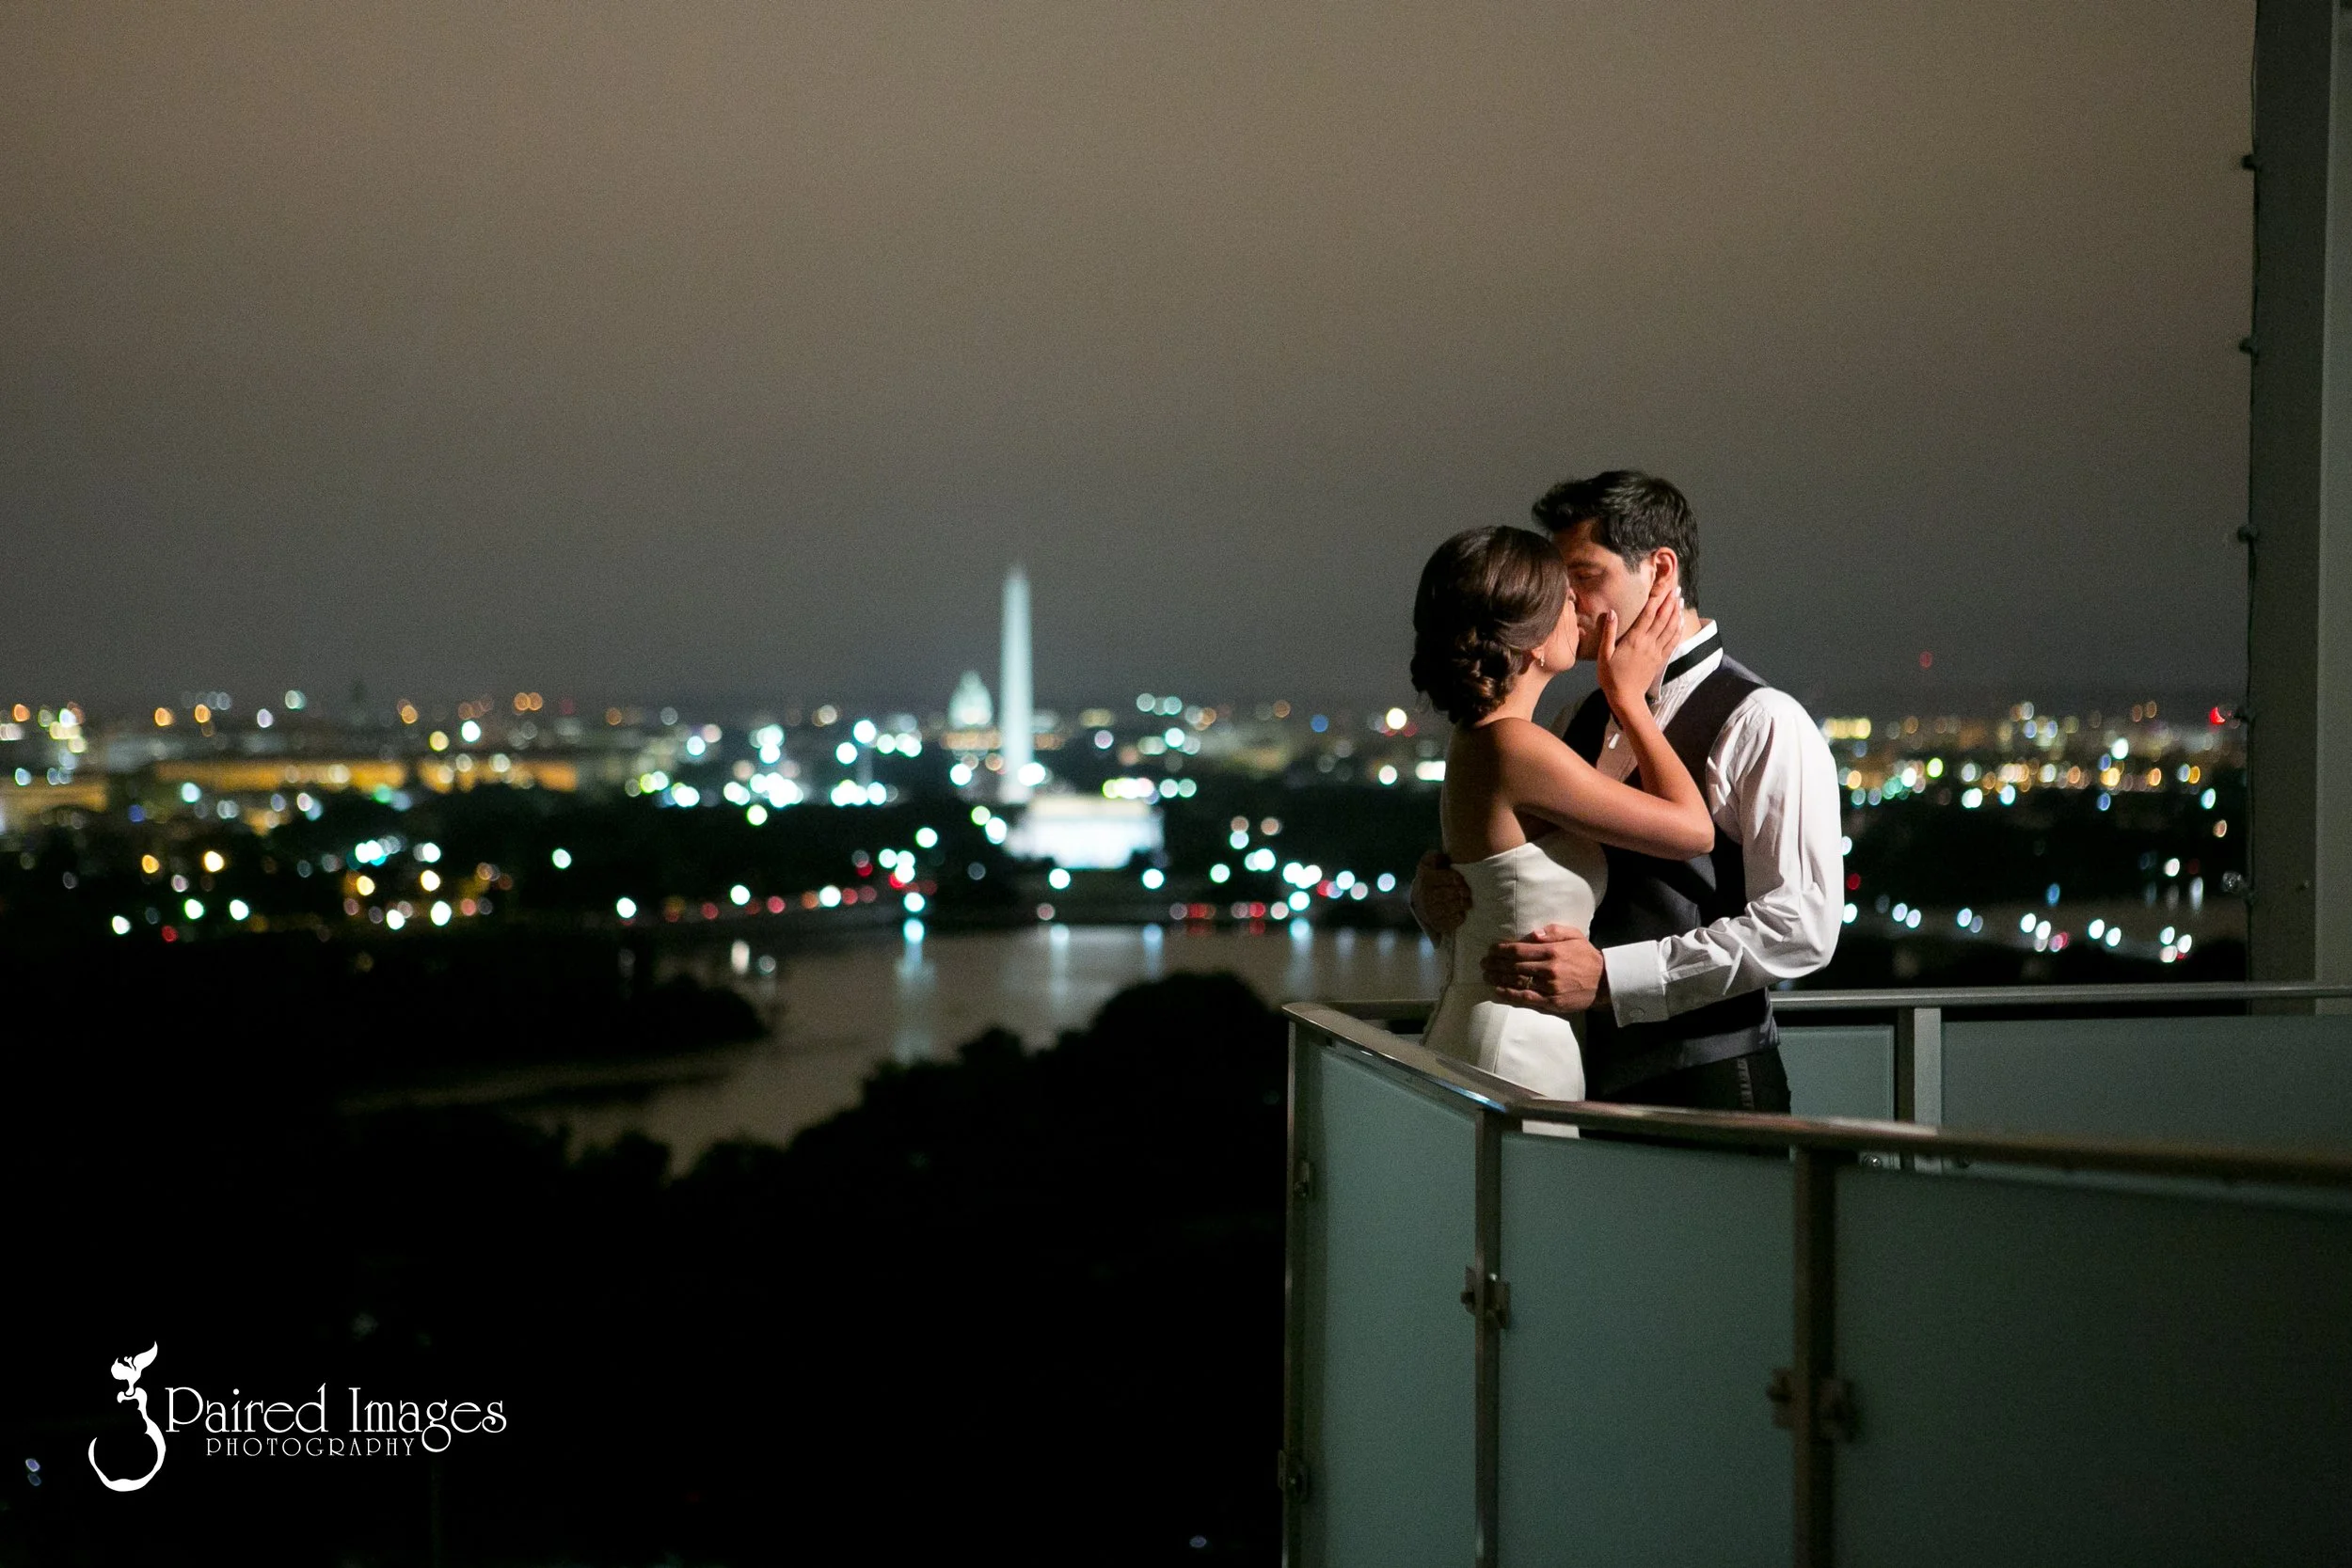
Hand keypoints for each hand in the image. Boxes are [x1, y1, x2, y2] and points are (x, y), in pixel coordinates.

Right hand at [1409, 851, 1470, 939]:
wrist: (1422, 900)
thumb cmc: (1433, 878)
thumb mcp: (1429, 864)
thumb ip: (1433, 857)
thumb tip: (1441, 857)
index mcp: (1425, 878)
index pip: (1443, 878)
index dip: (1455, 878)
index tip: (1461, 880)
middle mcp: (1425, 896)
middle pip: (1446, 894)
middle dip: (1460, 892)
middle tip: (1467, 891)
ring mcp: (1430, 911)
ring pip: (1449, 908)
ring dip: (1462, 905)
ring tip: (1467, 901)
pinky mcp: (1437, 924)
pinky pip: (1450, 922)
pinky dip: (1458, 918)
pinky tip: (1461, 913)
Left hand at [1482, 923, 1605, 1013]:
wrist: (1605, 981)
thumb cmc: (1586, 956)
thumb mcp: (1574, 935)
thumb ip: (1552, 931)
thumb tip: (1532, 934)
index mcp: (1552, 951)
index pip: (1519, 950)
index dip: (1501, 949)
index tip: (1491, 949)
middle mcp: (1548, 969)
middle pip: (1514, 966)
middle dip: (1495, 963)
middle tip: (1483, 963)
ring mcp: (1549, 987)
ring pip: (1517, 982)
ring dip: (1498, 978)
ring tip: (1486, 976)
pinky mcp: (1551, 1002)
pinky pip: (1525, 998)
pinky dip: (1509, 994)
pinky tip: (1498, 990)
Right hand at [1593, 581, 1681, 716]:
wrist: (1626, 698)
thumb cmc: (1611, 677)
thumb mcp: (1604, 655)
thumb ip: (1608, 633)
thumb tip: (1611, 612)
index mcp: (1634, 640)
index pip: (1647, 615)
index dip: (1656, 599)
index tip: (1663, 587)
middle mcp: (1648, 643)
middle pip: (1662, 618)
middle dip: (1670, 602)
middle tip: (1676, 587)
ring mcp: (1656, 651)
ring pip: (1670, 628)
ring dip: (1676, 613)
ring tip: (1680, 600)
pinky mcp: (1660, 660)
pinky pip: (1672, 642)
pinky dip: (1678, 630)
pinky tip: (1680, 621)